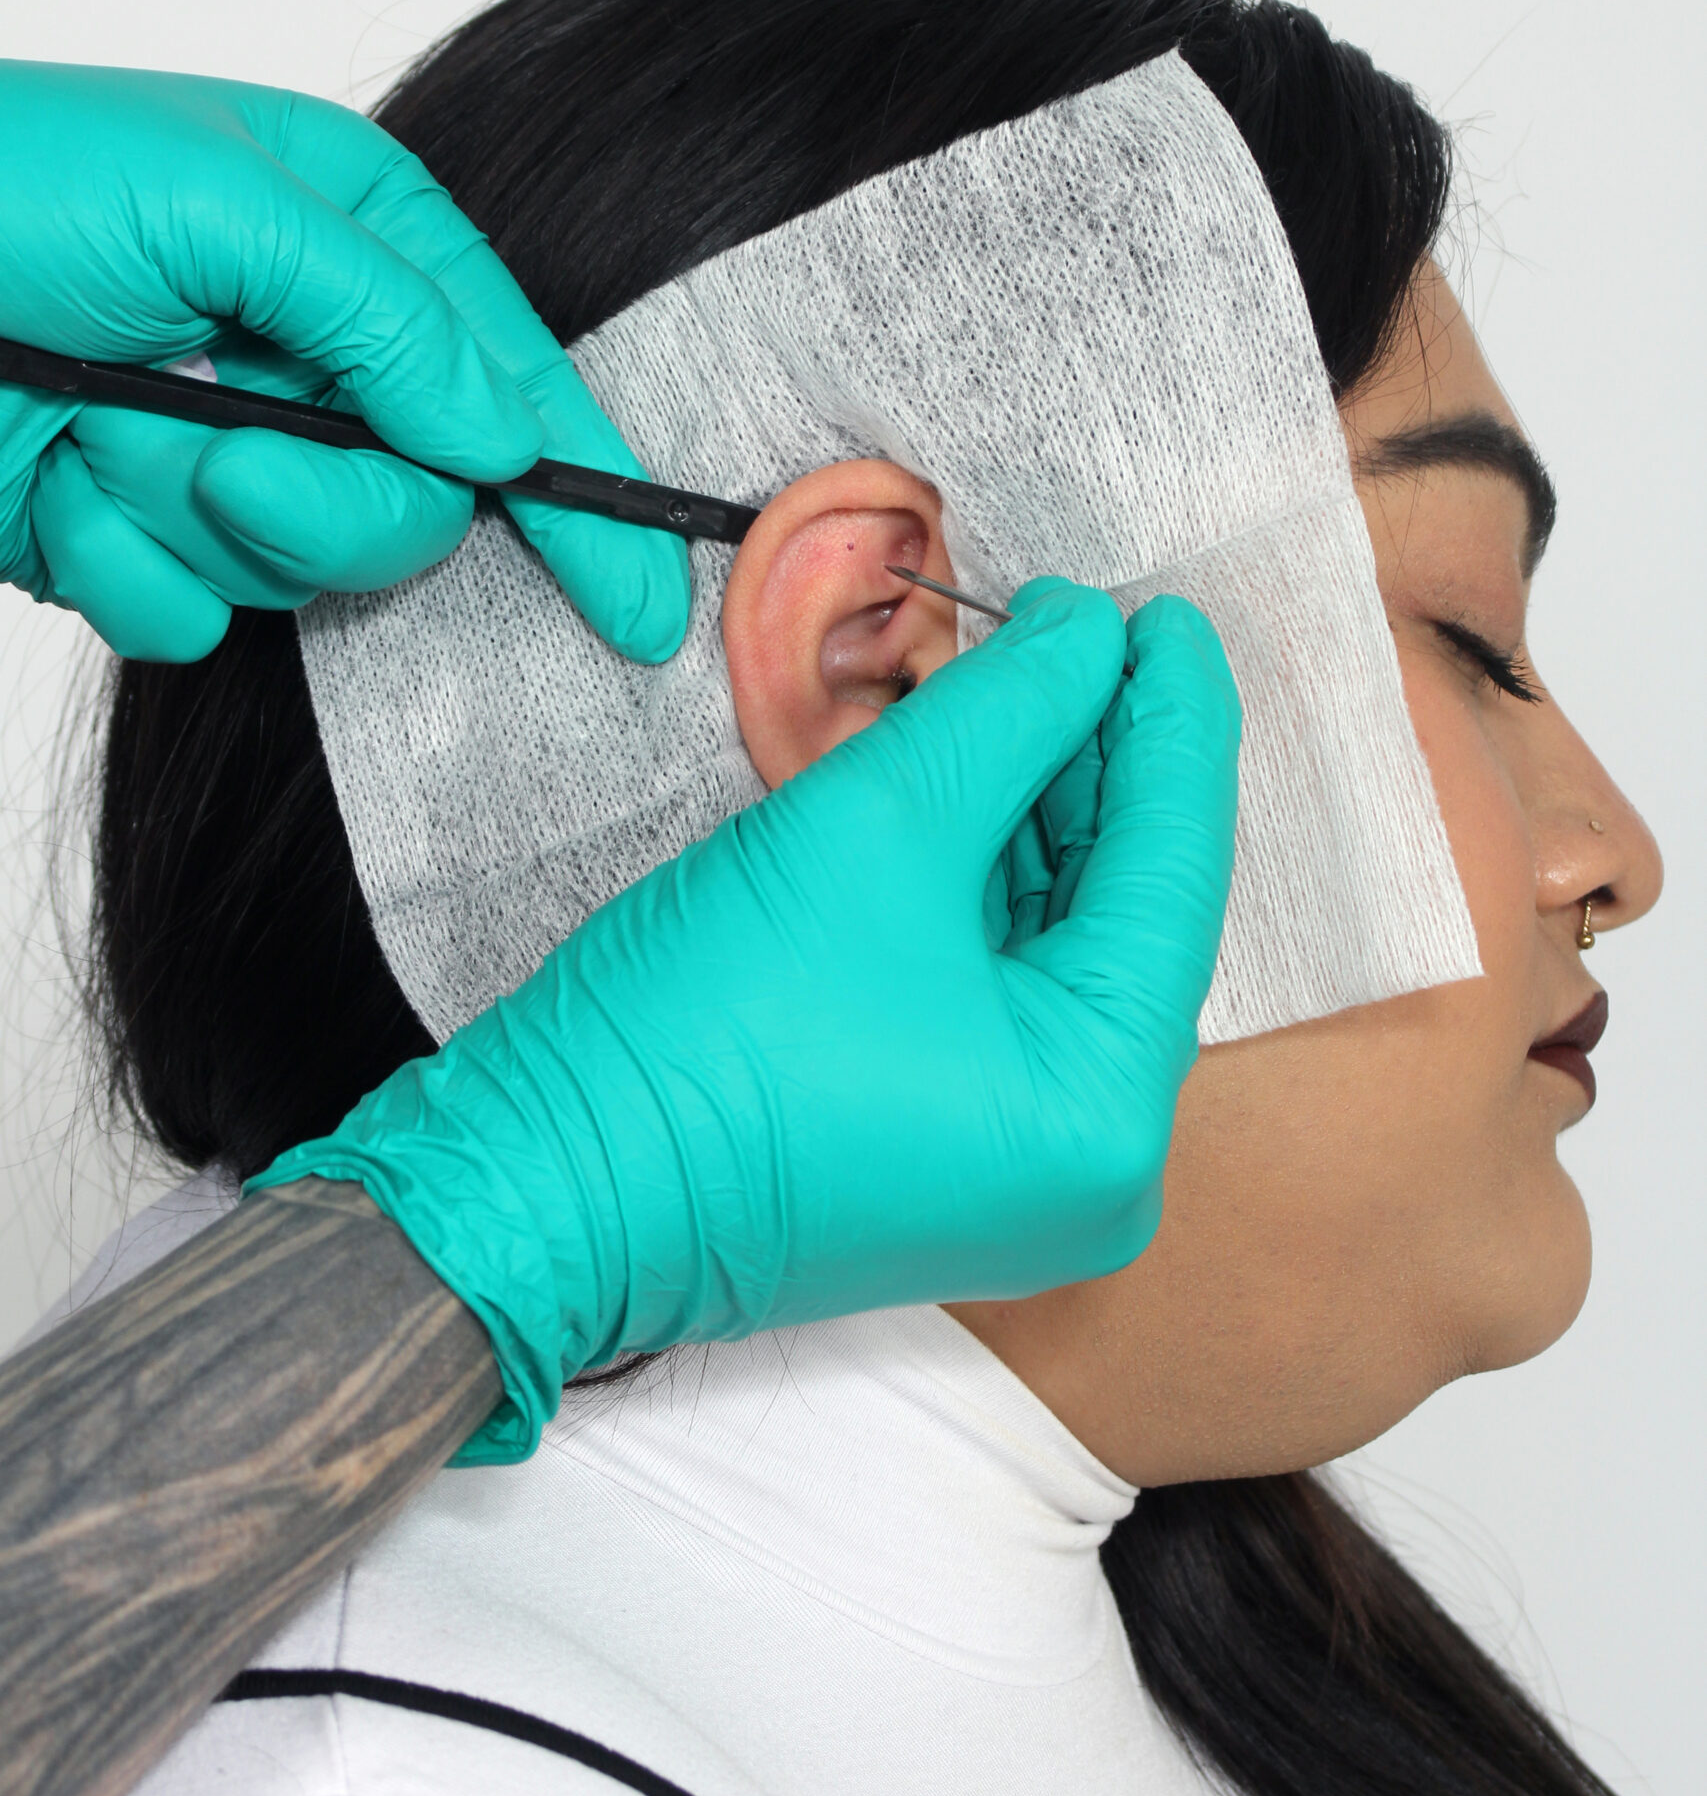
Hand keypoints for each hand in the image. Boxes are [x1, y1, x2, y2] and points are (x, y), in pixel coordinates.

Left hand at [0, 62, 689, 661]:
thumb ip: (385, 318)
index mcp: (352, 241)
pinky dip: (115, 565)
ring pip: (306, 573)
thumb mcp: (218, 204)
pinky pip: (190, 616)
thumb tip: (501, 438)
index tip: (641, 599)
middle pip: (419, 503)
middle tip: (229, 467)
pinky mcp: (140, 533)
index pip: (508, 378)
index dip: (581, 491)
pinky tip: (51, 492)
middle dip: (328, 507)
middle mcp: (304, 353)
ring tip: (101, 435)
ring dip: (193, 520)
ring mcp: (223, 452)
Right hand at [251, 583, 1239, 1459]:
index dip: (1171, 720)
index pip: (1175, 870)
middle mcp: (1094, 1162)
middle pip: (1127, 909)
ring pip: (1062, 943)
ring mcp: (1020, 1168)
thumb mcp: (876, 827)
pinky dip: (991, 883)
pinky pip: (1004, 989)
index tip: (1161, 611)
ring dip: (1042, 811)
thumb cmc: (697, 1031)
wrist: (537, 1183)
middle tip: (1084, 629)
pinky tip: (977, 777)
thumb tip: (1086, 635)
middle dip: (1100, 759)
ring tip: (1027, 679)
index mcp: (1105, 1109)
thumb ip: (1008, 715)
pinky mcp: (948, 1151)